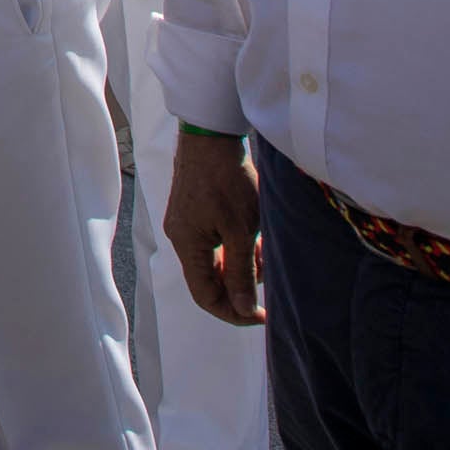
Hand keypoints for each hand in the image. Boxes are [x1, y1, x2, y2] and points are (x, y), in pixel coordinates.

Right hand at [161, 127, 265, 325]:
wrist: (211, 134)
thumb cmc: (226, 177)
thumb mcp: (242, 230)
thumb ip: (241, 272)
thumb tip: (244, 309)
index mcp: (187, 245)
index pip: (205, 296)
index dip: (234, 313)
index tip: (262, 315)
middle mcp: (181, 237)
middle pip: (210, 280)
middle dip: (242, 283)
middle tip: (268, 270)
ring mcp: (185, 224)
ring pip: (215, 261)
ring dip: (242, 263)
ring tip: (264, 247)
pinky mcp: (193, 212)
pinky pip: (215, 244)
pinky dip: (235, 247)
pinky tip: (253, 235)